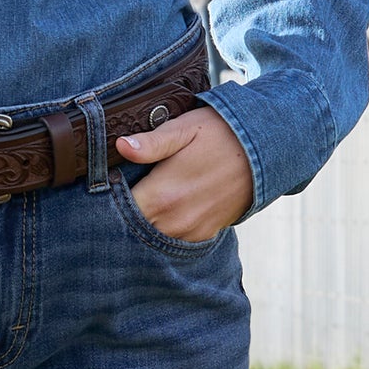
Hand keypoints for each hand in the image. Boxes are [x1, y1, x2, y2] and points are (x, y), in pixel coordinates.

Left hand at [115, 106, 252, 241]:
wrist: (265, 151)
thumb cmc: (219, 134)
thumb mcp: (183, 129)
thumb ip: (150, 143)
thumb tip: (120, 146)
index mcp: (163, 195)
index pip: (119, 210)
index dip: (108, 199)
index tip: (103, 185)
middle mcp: (176, 221)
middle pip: (133, 227)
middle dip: (122, 213)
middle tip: (116, 192)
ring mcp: (192, 231)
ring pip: (153, 236)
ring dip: (143, 222)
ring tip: (140, 198)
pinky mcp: (205, 233)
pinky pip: (175, 238)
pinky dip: (164, 228)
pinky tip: (163, 207)